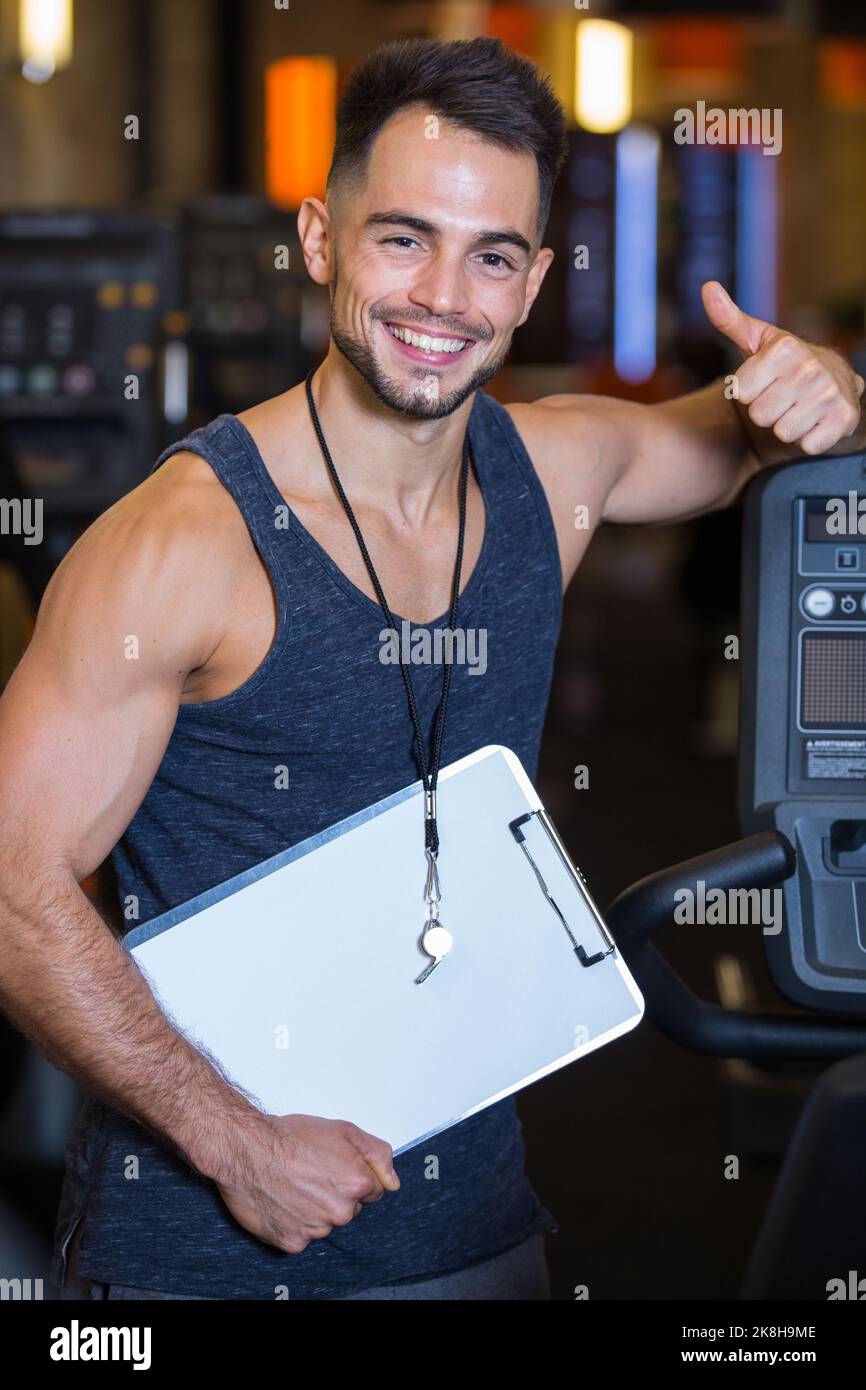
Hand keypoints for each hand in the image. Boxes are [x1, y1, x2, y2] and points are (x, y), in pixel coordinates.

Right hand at [213, 1112, 399, 1254]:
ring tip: (293, 1185)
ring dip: (315, 1209)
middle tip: (311, 1172)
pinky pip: (303, 1236)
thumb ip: (377, 1153)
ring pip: (326, 1223)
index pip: (373, 1190)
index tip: (335, 1167)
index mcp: (356, 1183)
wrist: (246, 1151)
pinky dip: (295, 1222)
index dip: (354, 1175)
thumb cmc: (289, 1137)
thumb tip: (393, 1180)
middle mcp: (339, 1211)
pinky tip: (283, 1201)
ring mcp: (316, 1230)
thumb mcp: (343, 1130)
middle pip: (350, 1208)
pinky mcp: (293, 1243)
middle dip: (336, 1193)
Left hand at [701, 280, 864, 455]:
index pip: (739, 392)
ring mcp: (829, 393)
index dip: (749, 390)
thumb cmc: (785, 362)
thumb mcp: (757, 340)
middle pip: (759, 415)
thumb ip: (729, 319)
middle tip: (783, 395)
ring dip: (787, 425)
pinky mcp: (844, 419)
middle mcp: (810, 367)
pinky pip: (806, 445)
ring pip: (782, 432)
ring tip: (799, 407)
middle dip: (768, 410)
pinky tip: (816, 420)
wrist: (835, 381)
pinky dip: (808, 439)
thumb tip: (708, 288)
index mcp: (785, 348)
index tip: (765, 379)